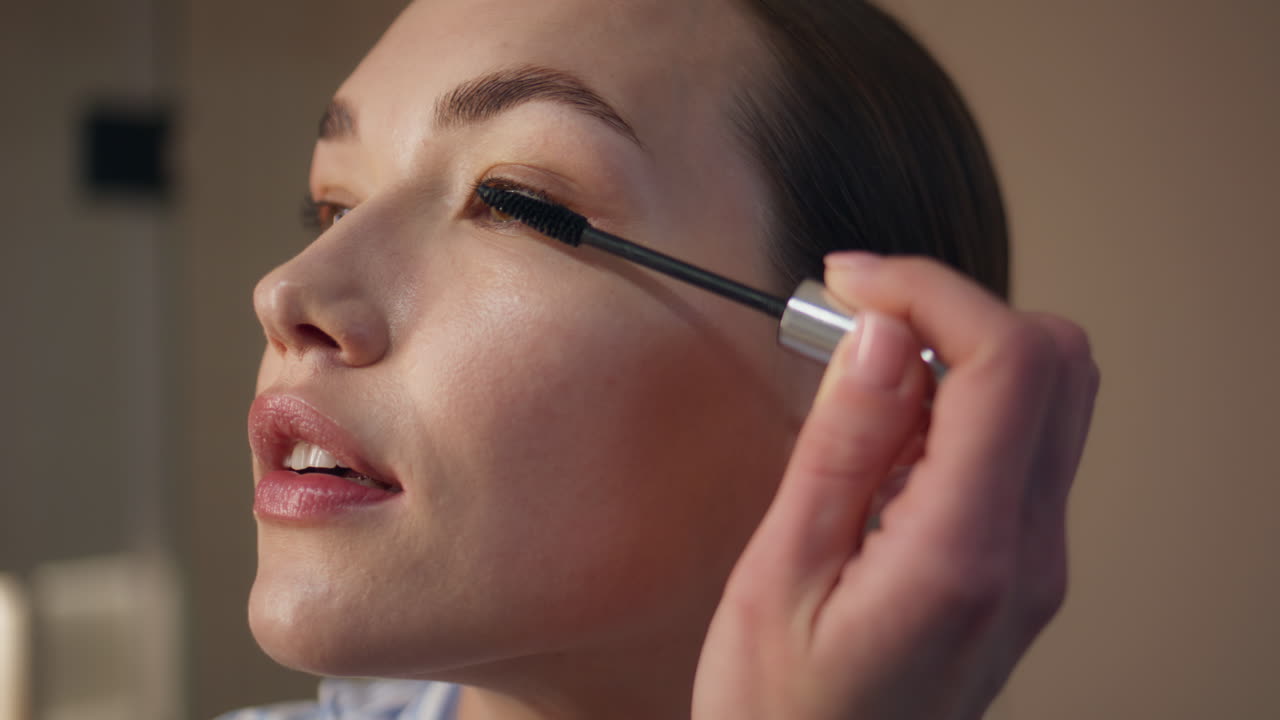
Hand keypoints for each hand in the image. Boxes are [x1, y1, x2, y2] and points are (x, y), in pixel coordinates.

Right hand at [693, 253, 1098, 719]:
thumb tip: (886, 335)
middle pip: (1056, 363)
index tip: (852, 284)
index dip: (931, 292)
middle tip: (853, 322)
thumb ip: (843, 446)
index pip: (1010, 363)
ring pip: (1047, 397)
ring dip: (956, 353)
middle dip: (951, 310)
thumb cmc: (782, 714)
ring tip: (857, 378)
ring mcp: (1035, 563)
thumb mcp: (780, 575)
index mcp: (966, 554)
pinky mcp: (1019, 567)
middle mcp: (1028, 554)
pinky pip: (1019, 447)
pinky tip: (882, 433)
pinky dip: (960, 405)